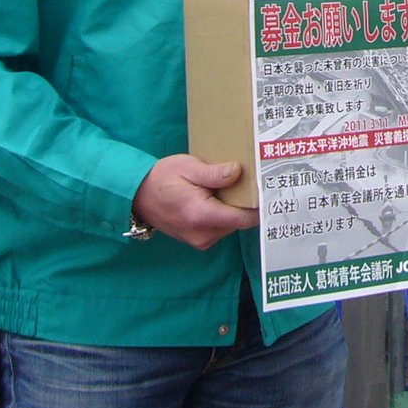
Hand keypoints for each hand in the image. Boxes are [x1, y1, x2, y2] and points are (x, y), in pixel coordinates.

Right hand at [131, 154, 257, 249]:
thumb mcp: (188, 167)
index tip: (269, 190)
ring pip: (232, 225)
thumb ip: (214, 173)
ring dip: (235, 209)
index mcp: (201, 215)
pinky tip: (220, 197)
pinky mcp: (199, 240)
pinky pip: (221, 227)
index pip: (243, 218)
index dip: (259, 205)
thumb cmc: (162, 178)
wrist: (138, 196)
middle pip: (240, 222)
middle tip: (253, 181)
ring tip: (234, 187)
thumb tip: (237, 172)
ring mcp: (200, 240)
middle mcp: (202, 234)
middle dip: (247, 203)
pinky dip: (225, 214)